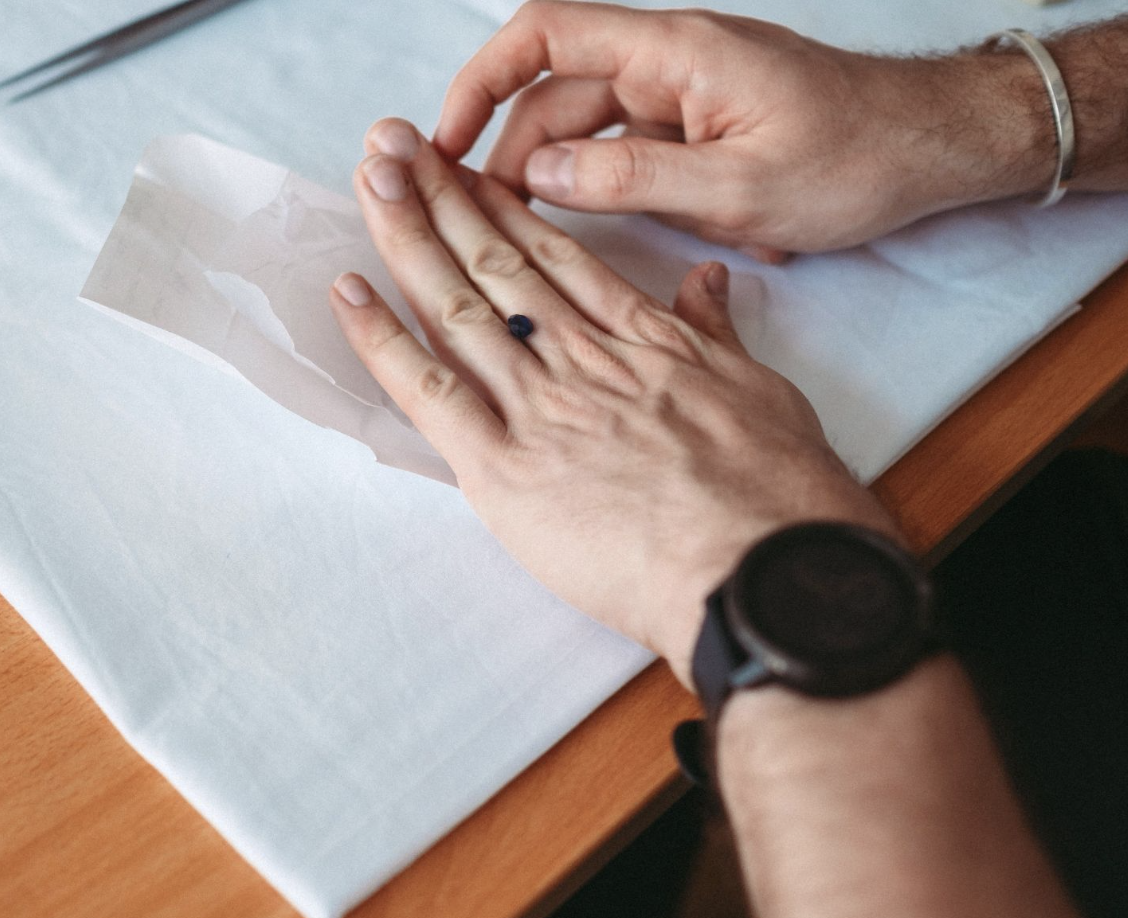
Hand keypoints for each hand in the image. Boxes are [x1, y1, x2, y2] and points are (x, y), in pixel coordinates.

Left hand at [329, 118, 896, 677]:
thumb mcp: (761, 389)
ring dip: (406, 237)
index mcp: (640, 339)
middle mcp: (580, 358)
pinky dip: (382, 340)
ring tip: (367, 179)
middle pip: (495, 263)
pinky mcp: (504, 469)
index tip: (465, 169)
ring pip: (457, 306)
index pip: (556, 257)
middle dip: (440, 196)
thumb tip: (705, 281)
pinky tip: (348, 290)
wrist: (766, 565)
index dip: (503, 207)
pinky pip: (429, 392)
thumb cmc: (779, 496)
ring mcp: (538, 408)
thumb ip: (717, 333)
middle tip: (392, 142)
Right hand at [433, 2, 1052, 260]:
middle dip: (508, 155)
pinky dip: (604, 191)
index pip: (547, 36)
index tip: (445, 139)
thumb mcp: (740, 188)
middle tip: (474, 223)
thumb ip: (632, 180)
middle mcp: (668, 64)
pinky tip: (604, 233)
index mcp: (675, 53)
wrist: (933, 150)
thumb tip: (540, 175)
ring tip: (522, 240)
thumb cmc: (858, 158)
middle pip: (554, 95)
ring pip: (585, 131)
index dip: (482, 79)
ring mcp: (680, 97)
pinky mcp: (695, 130)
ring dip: (555, 182)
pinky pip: (625, 153)